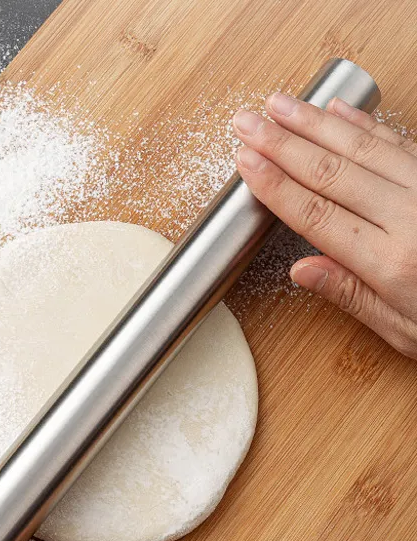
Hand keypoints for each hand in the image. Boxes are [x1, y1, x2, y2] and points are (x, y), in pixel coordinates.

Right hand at [233, 92, 416, 359]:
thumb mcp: (403, 329)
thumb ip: (351, 295)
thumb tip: (301, 271)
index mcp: (391, 262)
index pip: (315, 214)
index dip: (275, 185)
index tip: (246, 163)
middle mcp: (410, 218)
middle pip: (331, 172)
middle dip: (282, 143)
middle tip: (247, 123)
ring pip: (363, 148)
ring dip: (315, 123)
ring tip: (279, 106)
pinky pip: (399, 142)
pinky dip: (364, 125)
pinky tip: (337, 112)